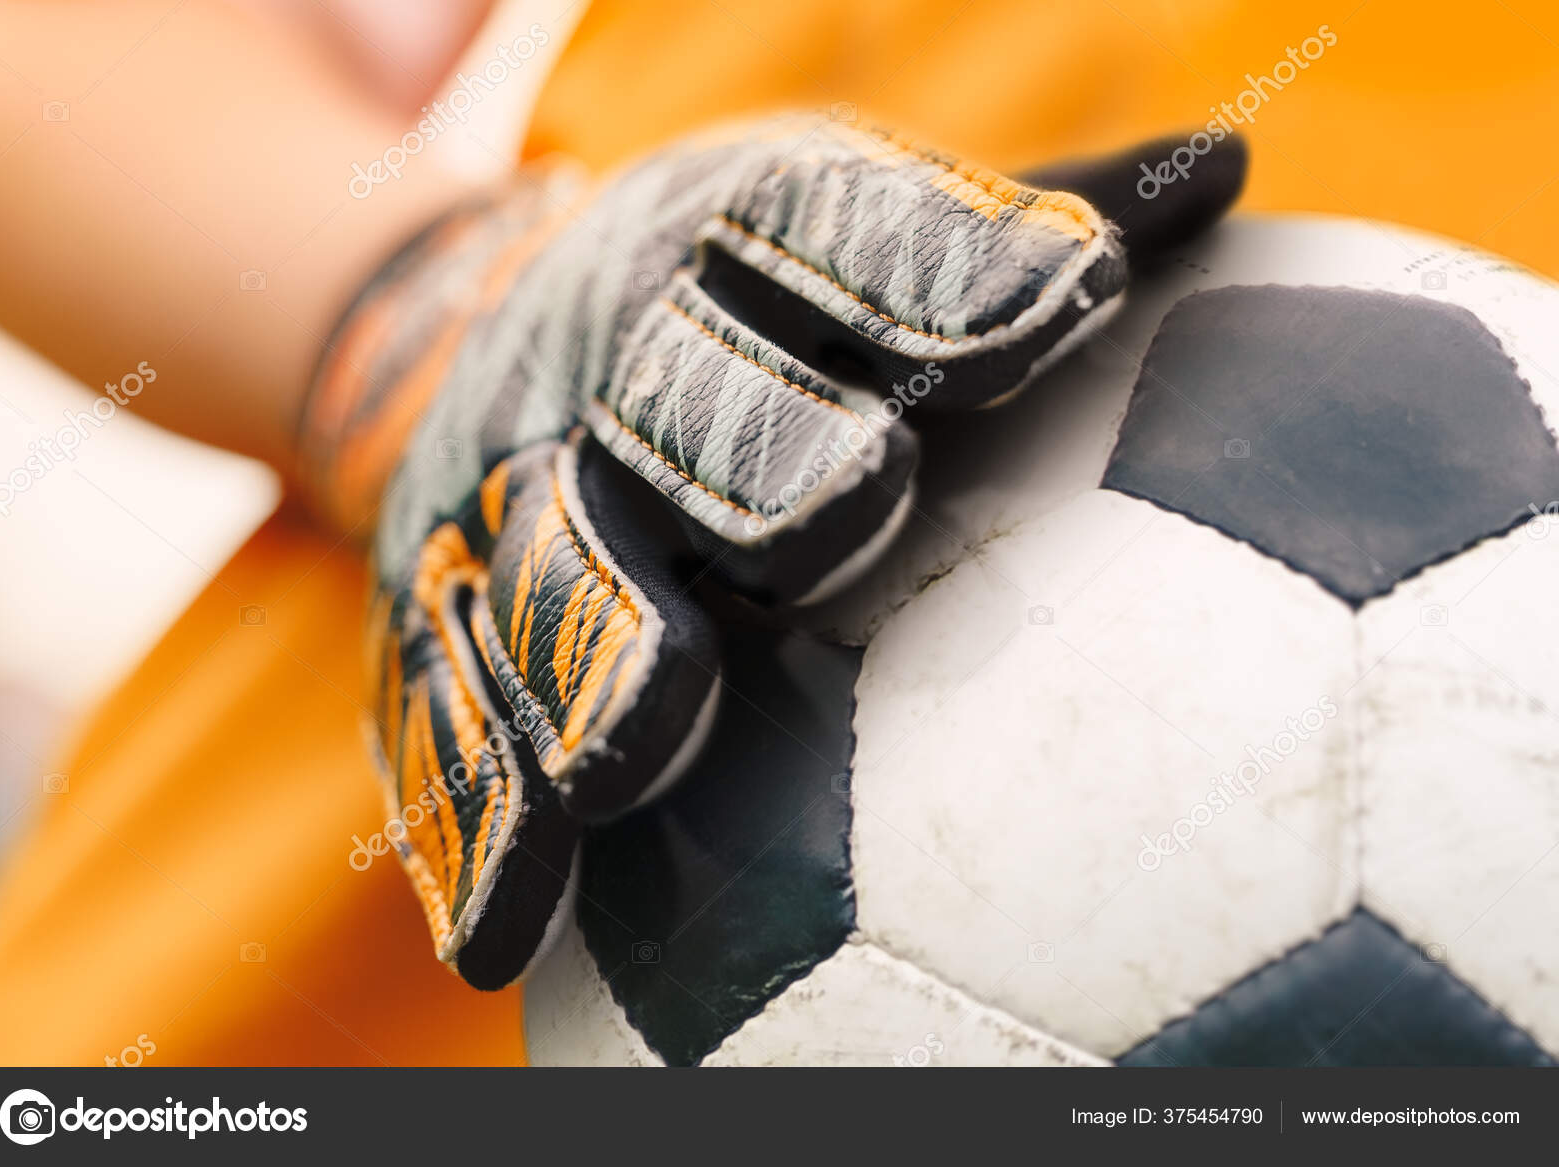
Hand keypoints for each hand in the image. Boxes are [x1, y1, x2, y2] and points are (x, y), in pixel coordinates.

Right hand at [308, 115, 1240, 988]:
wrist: (481, 329)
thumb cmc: (735, 306)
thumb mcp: (846, 227)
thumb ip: (1014, 225)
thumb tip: (1223, 169)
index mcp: (717, 247)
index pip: (823, 232)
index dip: (936, 265)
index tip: (1068, 304)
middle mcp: (598, 367)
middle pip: (671, 402)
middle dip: (758, 448)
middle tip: (857, 506)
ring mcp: (496, 498)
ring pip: (539, 573)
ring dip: (592, 650)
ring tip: (641, 748)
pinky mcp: (425, 619)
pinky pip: (442, 721)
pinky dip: (474, 825)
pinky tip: (505, 939)